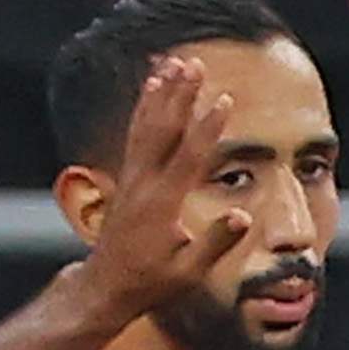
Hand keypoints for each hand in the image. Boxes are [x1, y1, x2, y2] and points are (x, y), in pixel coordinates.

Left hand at [64, 52, 261, 323]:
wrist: (106, 286)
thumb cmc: (151, 283)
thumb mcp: (189, 272)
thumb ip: (216, 243)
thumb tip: (242, 216)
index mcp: (162, 204)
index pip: (190, 157)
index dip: (208, 127)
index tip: (224, 99)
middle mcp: (143, 184)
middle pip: (163, 130)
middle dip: (180, 95)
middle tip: (194, 64)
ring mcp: (132, 179)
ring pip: (146, 126)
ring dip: (161, 93)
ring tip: (172, 63)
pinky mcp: (126, 178)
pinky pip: (136, 134)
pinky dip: (145, 108)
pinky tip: (151, 88)